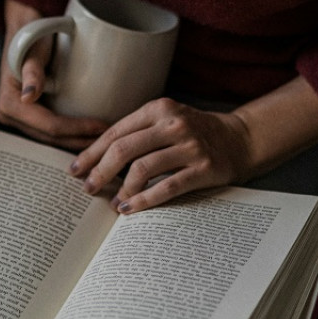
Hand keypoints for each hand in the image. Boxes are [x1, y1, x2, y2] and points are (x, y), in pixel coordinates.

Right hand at [0, 0, 107, 148]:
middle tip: (109, 140)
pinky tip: (88, 133)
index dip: (77, 130)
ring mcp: (19, 118)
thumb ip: (31, 72)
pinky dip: (70, 133)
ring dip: (76, 141)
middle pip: (50, 138)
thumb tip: (27, 97)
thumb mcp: (32, 50)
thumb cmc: (31, 36)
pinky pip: (51, 131)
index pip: (49, 126)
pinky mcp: (29, 116)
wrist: (25, 30)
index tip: (102, 128)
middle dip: (79, 140)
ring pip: (51, 139)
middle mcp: (10, 116)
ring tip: (103, 140)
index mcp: (10, 104)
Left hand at [70, 98, 254, 213]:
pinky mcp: (203, 169)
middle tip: (88, 188)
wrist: (241, 139)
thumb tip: (97, 157)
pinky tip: (130, 209)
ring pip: (142, 169)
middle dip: (100, 172)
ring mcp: (190, 146)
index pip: (116, 132)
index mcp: (159, 109)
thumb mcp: (168, 120)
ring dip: (122, 190)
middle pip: (124, 150)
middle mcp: (173, 124)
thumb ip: (139, 132)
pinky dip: (144, 200)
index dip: (92, 153)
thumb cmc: (196, 133)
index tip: (76, 169)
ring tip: (113, 203)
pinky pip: (166, 187)